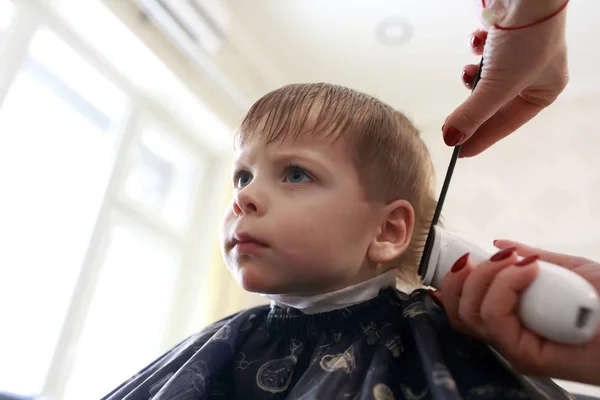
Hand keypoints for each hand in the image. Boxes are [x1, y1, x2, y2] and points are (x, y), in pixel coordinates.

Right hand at [430, 240, 599, 384]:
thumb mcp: (566, 268)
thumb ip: (531, 256)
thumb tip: (498, 242)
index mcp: (509, 318)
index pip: (460, 307)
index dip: (452, 282)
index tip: (467, 258)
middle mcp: (506, 335)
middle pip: (457, 311)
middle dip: (464, 277)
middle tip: (498, 257)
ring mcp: (513, 348)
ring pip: (471, 314)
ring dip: (488, 278)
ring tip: (521, 263)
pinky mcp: (526, 356)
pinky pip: (496, 320)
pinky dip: (505, 287)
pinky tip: (531, 270)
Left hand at [443, 0, 568, 156]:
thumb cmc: (526, 38)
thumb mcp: (498, 86)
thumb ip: (472, 114)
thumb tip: (452, 139)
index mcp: (545, 90)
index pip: (507, 123)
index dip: (482, 138)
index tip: (458, 152)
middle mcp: (534, 73)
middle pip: (493, 102)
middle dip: (474, 104)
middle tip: (451, 121)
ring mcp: (519, 53)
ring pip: (485, 77)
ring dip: (474, 75)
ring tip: (470, 70)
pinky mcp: (504, 35)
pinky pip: (484, 52)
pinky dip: (477, 49)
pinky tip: (478, 39)